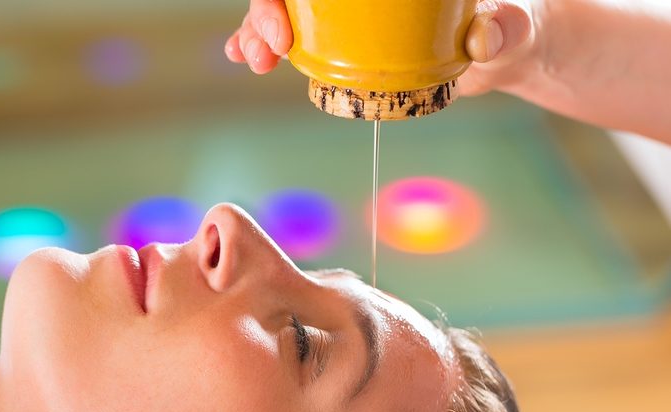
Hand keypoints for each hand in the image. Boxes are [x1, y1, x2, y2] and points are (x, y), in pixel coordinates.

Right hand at [225, 0, 536, 90]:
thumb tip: (483, 37)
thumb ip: (504, 25)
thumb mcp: (512, 22)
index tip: (287, 12)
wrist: (504, 47)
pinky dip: (264, 42)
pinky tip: (244, 57)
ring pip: (288, 5)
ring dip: (257, 29)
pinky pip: (296, 33)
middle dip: (266, 8)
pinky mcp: (344, 34)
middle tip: (267, 46)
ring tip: (254, 60)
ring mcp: (349, 5)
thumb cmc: (511, 22)